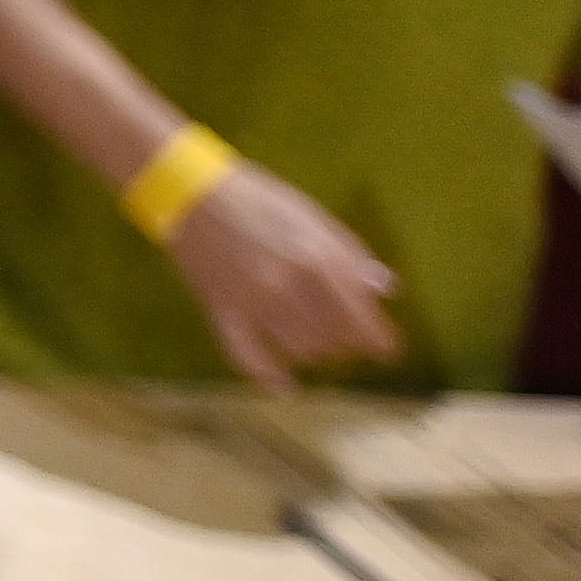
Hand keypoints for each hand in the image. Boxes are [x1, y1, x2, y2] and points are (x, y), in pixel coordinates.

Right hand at [162, 159, 403, 392]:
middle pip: (333, 337)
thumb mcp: (312, 216)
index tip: (389, 351)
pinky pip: (246, 355)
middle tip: (348, 340)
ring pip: (299, 350)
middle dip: (347, 343)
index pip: (360, 315)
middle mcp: (290, 286)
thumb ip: (349, 253)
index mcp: (317, 258)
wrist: (191, 193)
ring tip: (318, 345)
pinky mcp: (223, 312)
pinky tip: (287, 387)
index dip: (379, 339)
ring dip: (316, 352)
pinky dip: (269, 376)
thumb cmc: (259, 198)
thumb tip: (385, 288)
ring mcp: (253, 302)